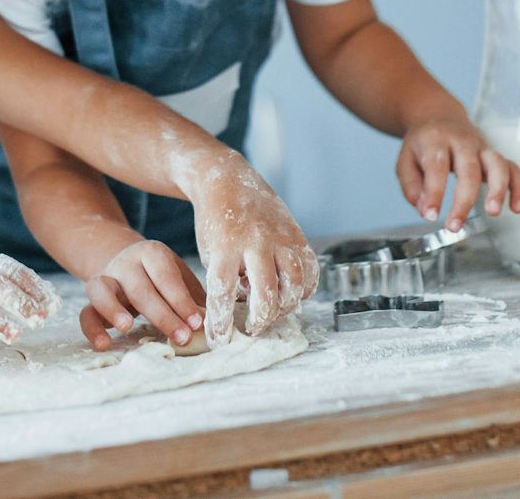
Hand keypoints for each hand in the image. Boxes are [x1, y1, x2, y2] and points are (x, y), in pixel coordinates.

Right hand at [79, 239, 206, 351]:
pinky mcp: (91, 297)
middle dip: (163, 315)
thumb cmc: (162, 276)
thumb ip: (193, 299)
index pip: (167, 276)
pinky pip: (85, 311)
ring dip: (114, 309)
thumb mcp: (180, 278)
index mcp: (152, 253)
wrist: (126, 261)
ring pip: (103, 290)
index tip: (197, 323)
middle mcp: (126, 263)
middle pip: (140, 288)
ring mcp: (105, 278)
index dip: (182, 301)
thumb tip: (211, 325)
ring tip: (127, 328)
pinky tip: (103, 345)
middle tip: (182, 338)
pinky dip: (92, 328)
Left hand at [187, 157, 316, 344]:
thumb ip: (226, 280)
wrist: (227, 180)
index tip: (219, 340)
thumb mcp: (209, 251)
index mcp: (226, 244)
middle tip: (251, 328)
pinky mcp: (297, 234)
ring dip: (285, 306)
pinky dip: (304, 288)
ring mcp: (280, 236)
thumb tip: (246, 311)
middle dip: (260, 319)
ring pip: (295, 282)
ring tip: (272, 314)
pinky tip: (292, 295)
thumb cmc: (214, 222)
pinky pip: (310, 269)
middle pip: (266, 291)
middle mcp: (256, 240)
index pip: (223, 291)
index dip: (221, 321)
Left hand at [398, 114, 519, 231]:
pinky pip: (513, 168)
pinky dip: (518, 188)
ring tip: (493, 212)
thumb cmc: (423, 143)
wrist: (438, 116)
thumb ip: (413, 187)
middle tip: (455, 225)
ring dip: (498, 189)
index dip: (434, 193)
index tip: (431, 215)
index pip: (436, 167)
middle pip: (469, 169)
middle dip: (464, 200)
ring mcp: (482, 147)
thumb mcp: (406, 161)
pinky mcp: (495, 155)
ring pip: (497, 164)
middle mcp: (462, 142)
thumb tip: (426, 210)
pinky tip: (517, 208)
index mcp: (436, 140)